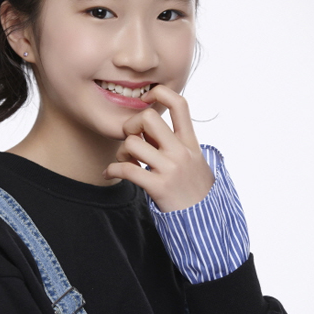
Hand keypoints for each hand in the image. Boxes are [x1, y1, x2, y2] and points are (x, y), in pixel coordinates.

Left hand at [103, 86, 213, 211]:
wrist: (202, 220)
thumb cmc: (192, 188)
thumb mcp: (192, 159)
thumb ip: (173, 141)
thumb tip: (147, 125)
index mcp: (190, 142)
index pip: (180, 103)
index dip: (159, 93)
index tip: (145, 100)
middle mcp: (181, 152)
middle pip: (149, 118)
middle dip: (132, 125)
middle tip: (131, 139)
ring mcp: (170, 169)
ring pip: (132, 143)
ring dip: (121, 151)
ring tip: (125, 161)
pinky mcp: (158, 187)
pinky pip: (126, 170)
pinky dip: (112, 169)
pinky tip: (110, 173)